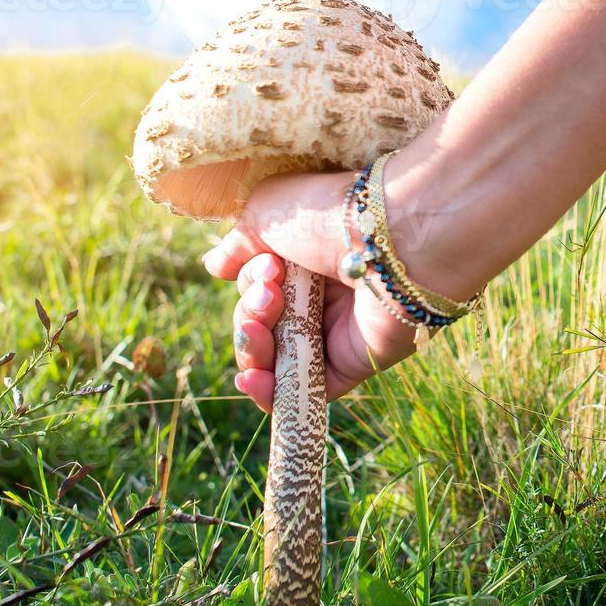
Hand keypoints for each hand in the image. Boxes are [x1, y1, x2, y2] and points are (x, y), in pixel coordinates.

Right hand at [202, 170, 423, 411]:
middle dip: (250, 314)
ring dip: (253, 348)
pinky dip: (272, 393)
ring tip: (259, 328)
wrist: (391, 239)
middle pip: (262, 326)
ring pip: (275, 360)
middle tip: (271, 294)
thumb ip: (238, 244)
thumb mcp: (265, 213)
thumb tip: (214, 265)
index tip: (267, 267)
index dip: (249, 284)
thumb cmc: (328, 214)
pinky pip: (302, 392)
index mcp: (304, 258)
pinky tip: (251, 379)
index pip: (258, 288)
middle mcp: (321, 297)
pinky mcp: (349, 365)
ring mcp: (335, 334)